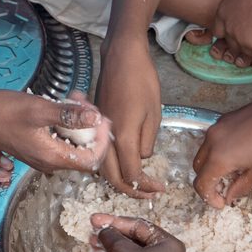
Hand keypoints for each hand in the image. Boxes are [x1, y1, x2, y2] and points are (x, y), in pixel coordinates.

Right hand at [0, 90, 111, 172]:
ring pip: (72, 142)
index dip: (102, 139)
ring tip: (73, 99)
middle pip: (84, 151)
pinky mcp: (35, 146)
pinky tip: (60, 104)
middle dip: (90, 126)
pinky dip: (65, 122)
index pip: (92, 159)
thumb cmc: (0, 113)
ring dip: (78, 121)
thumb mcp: (39, 109)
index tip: (101, 117)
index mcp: (52, 157)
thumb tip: (96, 118)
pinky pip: (59, 138)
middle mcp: (48, 161)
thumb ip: (69, 115)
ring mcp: (41, 155)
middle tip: (85, 103)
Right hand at [89, 214, 186, 251]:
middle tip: (93, 232)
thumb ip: (111, 235)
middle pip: (138, 240)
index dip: (116, 221)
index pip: (141, 226)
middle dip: (113, 237)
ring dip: (113, 249)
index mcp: (172, 246)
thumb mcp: (121, 251)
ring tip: (92, 245)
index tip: (96, 219)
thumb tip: (103, 230)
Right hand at [96, 39, 164, 197]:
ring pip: (101, 167)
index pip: (130, 174)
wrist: (120, 57)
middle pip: (111, 177)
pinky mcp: (92, 125)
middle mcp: (104, 138)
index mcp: (122, 136)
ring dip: (117, 180)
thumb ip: (147, 142)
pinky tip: (122, 165)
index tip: (158, 188)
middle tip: (147, 194)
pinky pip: (98, 153)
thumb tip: (141, 157)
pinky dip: (109, 166)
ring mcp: (95, 131)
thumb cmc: (141, 80)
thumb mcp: (154, 114)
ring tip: (136, 184)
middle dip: (129, 190)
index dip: (144, 186)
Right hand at [193, 88, 251, 207]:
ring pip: (204, 152)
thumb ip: (241, 188)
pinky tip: (238, 153)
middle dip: (208, 181)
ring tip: (233, 171)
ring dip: (212, 166)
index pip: (201, 184)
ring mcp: (216, 127)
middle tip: (226, 188)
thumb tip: (229, 196)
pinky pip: (213, 140)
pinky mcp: (224, 118)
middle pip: (198, 167)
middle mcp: (211, 141)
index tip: (222, 203)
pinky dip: (218, 151)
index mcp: (219, 158)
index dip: (208, 198)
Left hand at [211, 0, 251, 65]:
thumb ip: (241, 2)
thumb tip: (250, 7)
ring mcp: (240, 40)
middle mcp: (228, 29)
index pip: (219, 33)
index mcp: (222, 14)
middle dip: (247, 44)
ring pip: (250, 53)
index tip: (243, 30)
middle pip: (234, 47)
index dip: (231, 34)